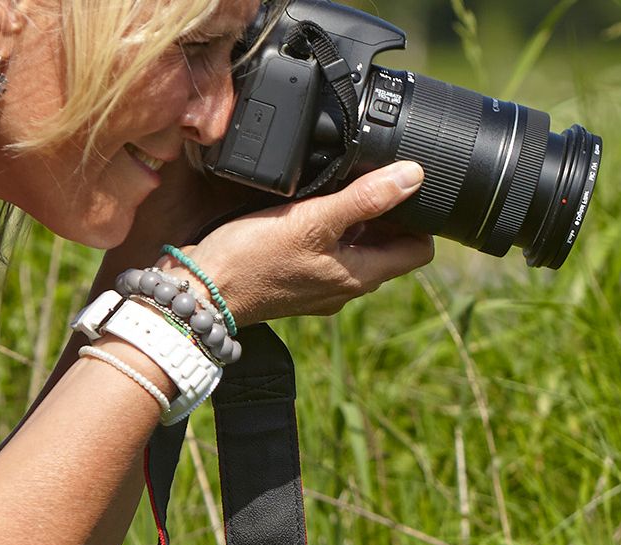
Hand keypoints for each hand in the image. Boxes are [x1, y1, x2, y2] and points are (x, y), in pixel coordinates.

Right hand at [164, 161, 434, 325]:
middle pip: (388, 247)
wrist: (199, 292)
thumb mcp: (313, 220)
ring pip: (356, 247)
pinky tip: (306, 207)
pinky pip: (326, 252)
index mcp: (361, 276)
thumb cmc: (251, 259)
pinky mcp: (297, 280)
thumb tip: (413, 176)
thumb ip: (364, 199)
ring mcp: (321, 286)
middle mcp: (346, 286)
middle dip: (387, 214)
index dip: (421, 217)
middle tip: (368, 178)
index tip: (406, 188)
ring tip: (336, 187)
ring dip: (354, 219)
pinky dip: (326, 229)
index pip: (418, 251)